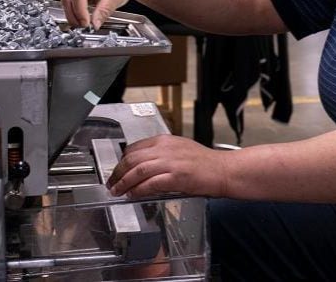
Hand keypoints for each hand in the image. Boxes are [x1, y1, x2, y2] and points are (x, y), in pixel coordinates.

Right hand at [61, 0, 140, 27]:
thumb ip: (104, 11)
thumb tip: (94, 24)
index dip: (80, 10)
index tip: (86, 23)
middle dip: (74, 15)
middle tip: (84, 27)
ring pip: (67, 1)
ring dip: (73, 15)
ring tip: (85, 25)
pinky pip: (70, 2)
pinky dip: (75, 12)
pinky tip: (83, 19)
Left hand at [106, 134, 229, 199]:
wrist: (223, 170)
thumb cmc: (204, 162)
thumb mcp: (179, 149)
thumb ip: (161, 153)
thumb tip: (142, 165)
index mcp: (165, 140)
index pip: (134, 148)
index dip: (122, 161)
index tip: (117, 170)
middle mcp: (165, 148)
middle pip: (132, 159)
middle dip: (118, 172)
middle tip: (112, 183)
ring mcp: (170, 162)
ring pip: (138, 171)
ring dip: (124, 183)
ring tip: (117, 191)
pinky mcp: (176, 177)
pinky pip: (150, 184)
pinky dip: (138, 190)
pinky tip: (133, 195)